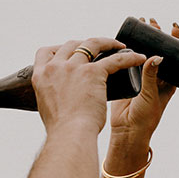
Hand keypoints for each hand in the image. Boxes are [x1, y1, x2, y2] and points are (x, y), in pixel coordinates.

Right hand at [32, 37, 146, 135]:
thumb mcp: (46, 106)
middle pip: (70, 44)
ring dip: (107, 43)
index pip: (45, 52)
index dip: (59, 49)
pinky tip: (138, 58)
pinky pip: (115, 59)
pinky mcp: (93, 72)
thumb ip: (50, 96)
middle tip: (97, 50)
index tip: (69, 53)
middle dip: (84, 44)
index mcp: (40, 75)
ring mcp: (74, 67)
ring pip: (92, 44)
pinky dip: (129, 57)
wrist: (70, 135)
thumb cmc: (61, 128)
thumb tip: (58, 96)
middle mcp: (55, 67)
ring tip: (118, 46)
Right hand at [109, 19, 178, 148]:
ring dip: (142, 39)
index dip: (177, 41)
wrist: (127, 131)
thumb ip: (152, 76)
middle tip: (152, 21)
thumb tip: (157, 56)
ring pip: (144, 53)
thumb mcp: (151, 96)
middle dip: (156, 35)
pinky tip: (124, 39)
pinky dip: (127, 49)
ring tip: (140, 24)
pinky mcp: (128, 79)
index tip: (173, 27)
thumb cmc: (145, 118)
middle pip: (159, 51)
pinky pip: (128, 61)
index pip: (176, 57)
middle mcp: (156, 77)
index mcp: (168, 81)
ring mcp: (142, 77)